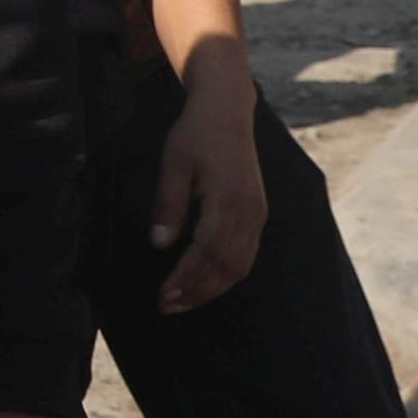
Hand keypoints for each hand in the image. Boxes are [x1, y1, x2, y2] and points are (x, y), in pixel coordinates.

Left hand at [149, 41, 268, 311]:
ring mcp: (257, 214)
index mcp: (228, 200)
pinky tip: (205, 282)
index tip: (163, 295)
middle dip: (198, 291)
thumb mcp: (173, 164)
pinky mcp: (258, 213)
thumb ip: (168, 205)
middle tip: (168, 306)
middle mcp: (250, 212)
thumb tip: (159, 245)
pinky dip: (227, 273)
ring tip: (182, 301)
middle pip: (227, 266)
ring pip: (240, 264)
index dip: (186, 278)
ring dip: (212, 287)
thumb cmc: (195, 135)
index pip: (207, 252)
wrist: (227, 111)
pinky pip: (247, 253)